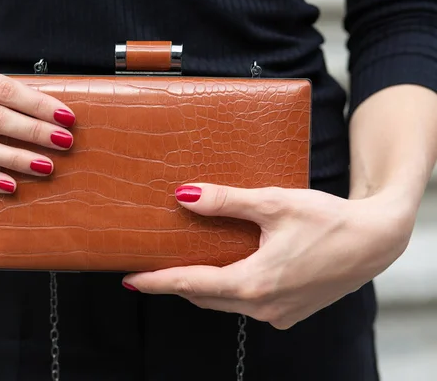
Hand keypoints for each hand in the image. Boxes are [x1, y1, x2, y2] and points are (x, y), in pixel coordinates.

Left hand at [123, 183, 415, 328]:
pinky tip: (227, 271)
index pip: (191, 284)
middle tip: (152, 269)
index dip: (157, 282)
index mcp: (255, 282)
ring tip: (183, 267)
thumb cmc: (329, 219)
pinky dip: (229, 290)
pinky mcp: (290, 312)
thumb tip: (183, 195)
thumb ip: (226, 202)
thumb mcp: (274, 203)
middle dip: (176, 284)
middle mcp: (264, 306)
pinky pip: (247, 304)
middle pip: (205, 297)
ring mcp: (279, 314)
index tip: (131, 280)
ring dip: (202, 287)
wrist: (377, 240)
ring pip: (225, 302)